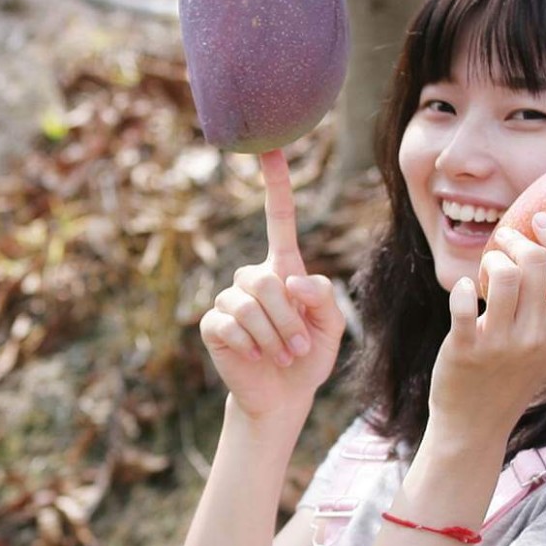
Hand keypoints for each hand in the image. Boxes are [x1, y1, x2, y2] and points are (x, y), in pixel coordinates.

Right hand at [198, 149, 345, 419]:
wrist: (283, 395)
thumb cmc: (308, 357)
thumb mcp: (332, 326)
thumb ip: (323, 296)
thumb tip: (288, 279)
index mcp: (283, 269)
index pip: (277, 220)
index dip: (275, 187)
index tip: (270, 150)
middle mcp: (252, 278)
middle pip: (265, 280)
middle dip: (287, 319)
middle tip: (298, 348)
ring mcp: (228, 300)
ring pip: (248, 304)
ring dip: (272, 335)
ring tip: (281, 356)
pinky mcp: (213, 324)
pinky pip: (229, 324)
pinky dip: (250, 345)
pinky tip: (254, 357)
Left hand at [427, 215, 545, 438]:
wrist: (474, 425)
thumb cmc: (509, 378)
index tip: (541, 220)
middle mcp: (537, 337)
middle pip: (536, 261)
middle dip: (515, 239)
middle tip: (501, 241)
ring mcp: (502, 344)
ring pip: (503, 273)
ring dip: (489, 259)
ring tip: (483, 272)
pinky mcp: (466, 349)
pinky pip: (463, 301)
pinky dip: (462, 287)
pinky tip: (464, 291)